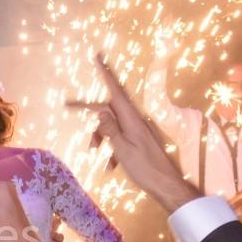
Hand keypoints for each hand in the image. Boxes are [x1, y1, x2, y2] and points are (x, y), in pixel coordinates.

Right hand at [92, 53, 199, 212]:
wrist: (167, 186)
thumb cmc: (145, 169)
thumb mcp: (122, 149)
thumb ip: (110, 129)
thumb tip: (100, 111)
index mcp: (132, 118)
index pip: (115, 90)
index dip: (105, 73)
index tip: (97, 56)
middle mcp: (136, 120)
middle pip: (109, 111)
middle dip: (94, 122)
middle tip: (74, 117)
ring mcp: (139, 131)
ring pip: (113, 126)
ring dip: (102, 138)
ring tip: (96, 154)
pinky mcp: (141, 141)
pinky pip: (121, 139)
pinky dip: (113, 150)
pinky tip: (111, 167)